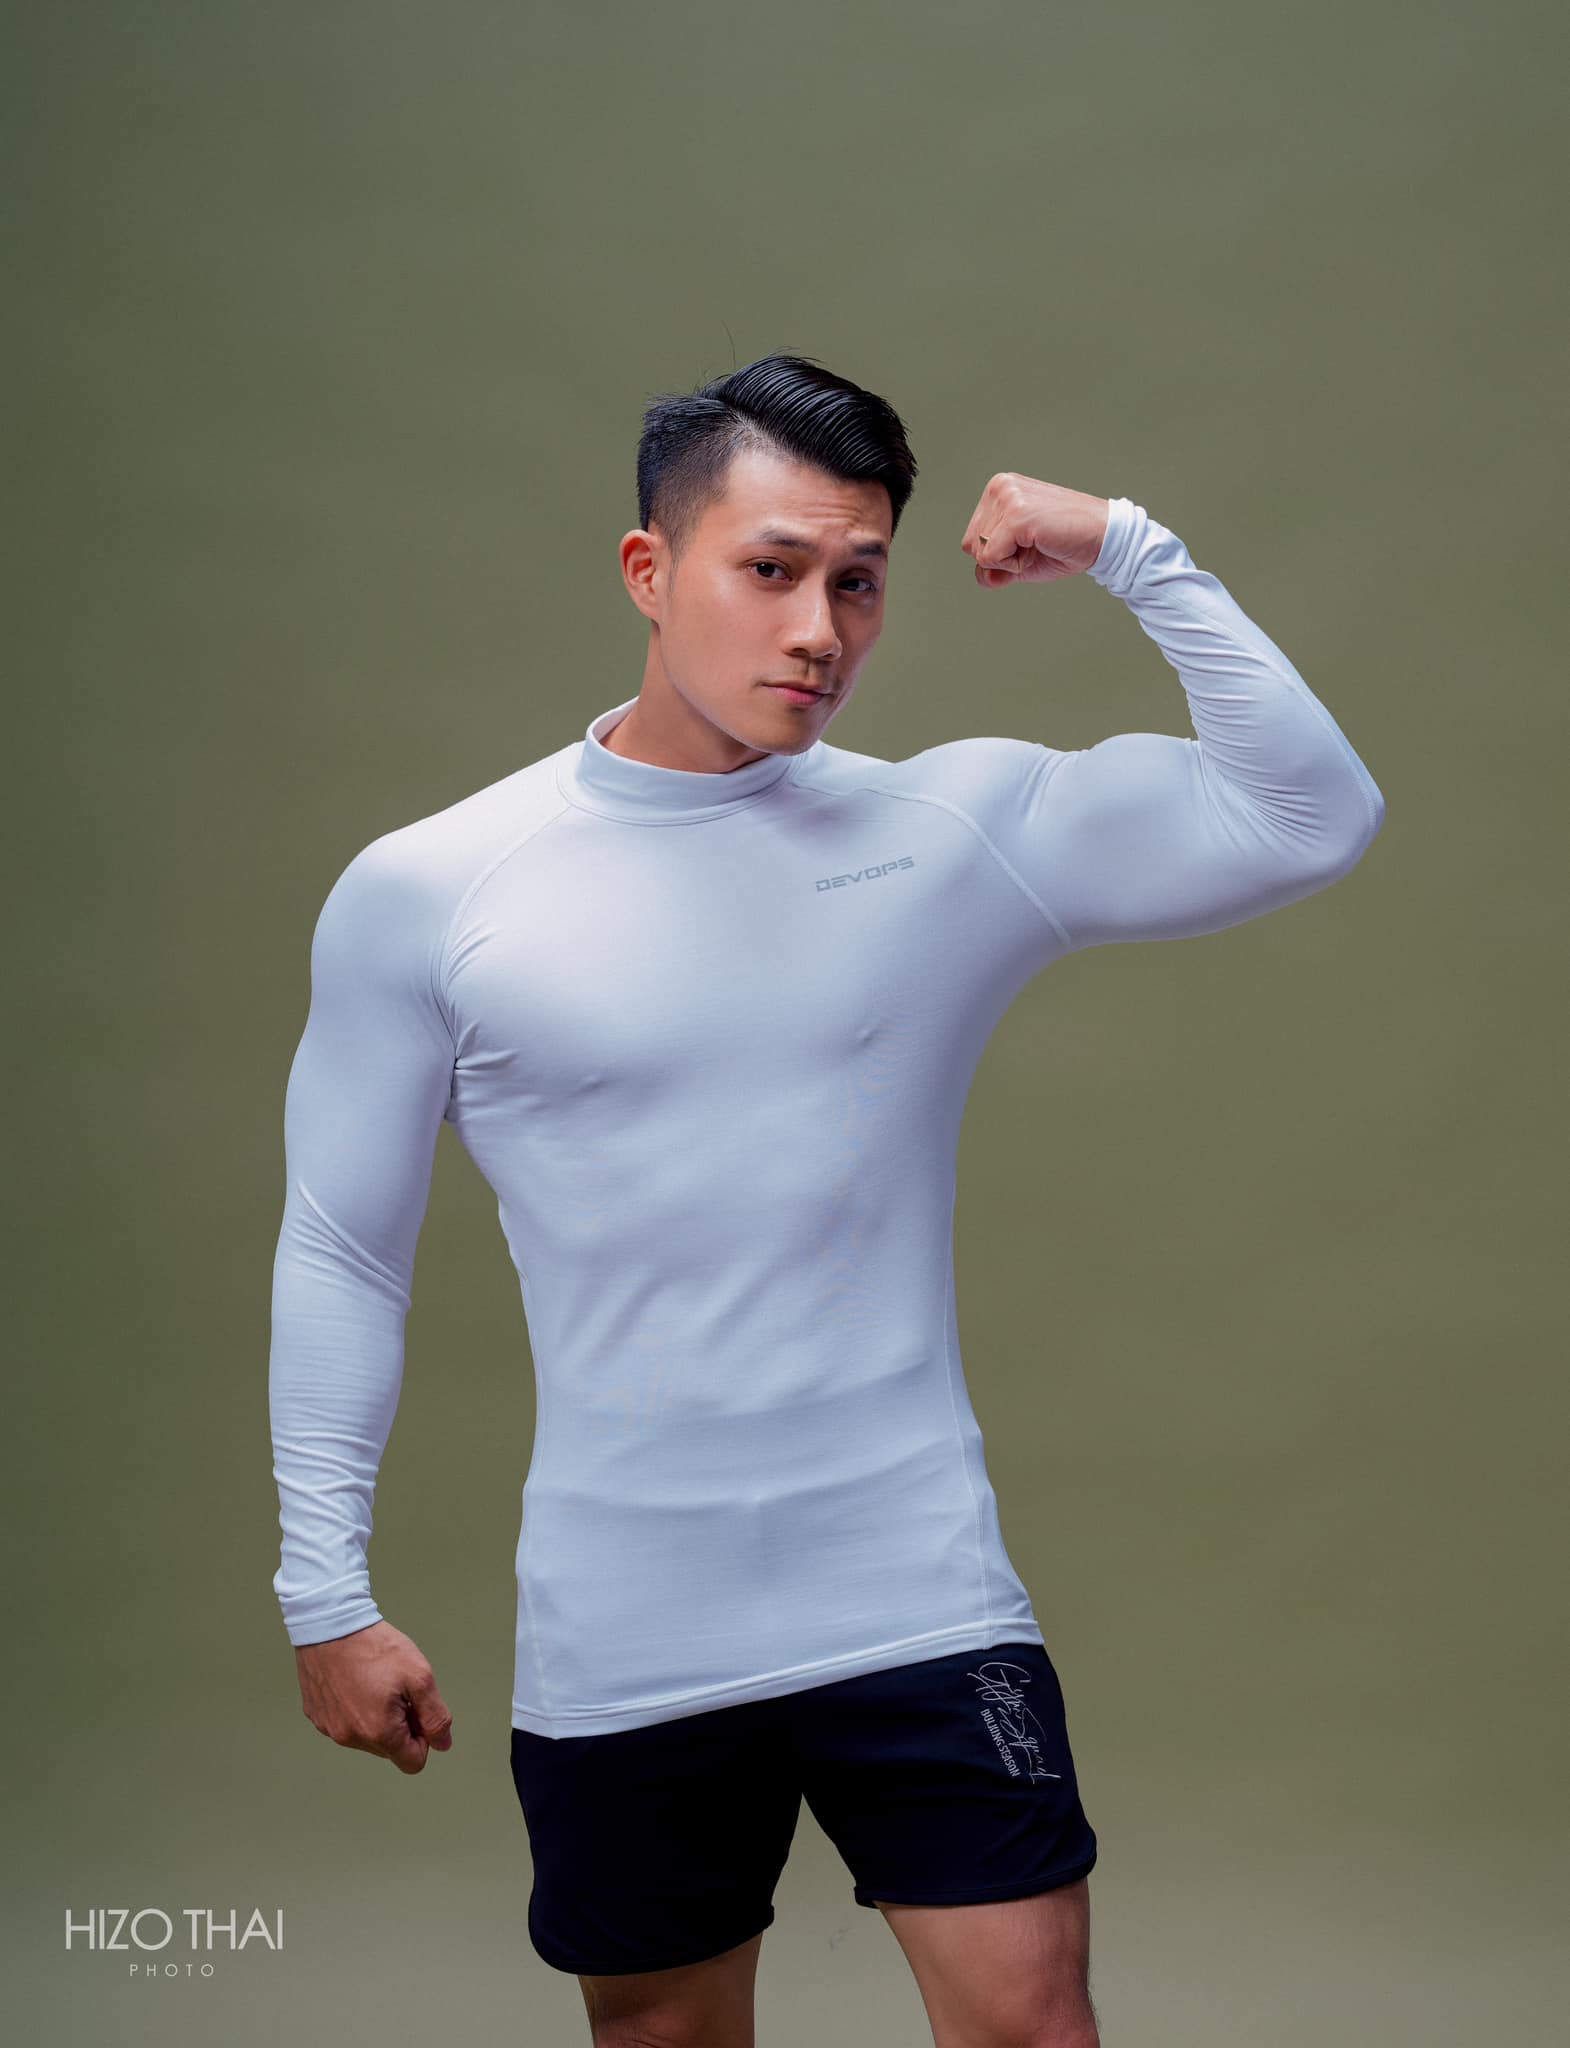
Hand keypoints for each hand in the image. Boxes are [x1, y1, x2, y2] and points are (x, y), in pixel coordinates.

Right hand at [293, 1618, 453, 1774]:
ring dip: (376, 1718)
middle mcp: (350, 1738)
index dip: (423, 1738)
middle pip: (389, 1750)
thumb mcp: (420, 1677)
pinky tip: (355, 1681)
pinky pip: (343, 1723)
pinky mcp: (316, 1714)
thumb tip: (443, 1744)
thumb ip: (435, 1716)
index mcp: (379, 1733)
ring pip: (365, 1737)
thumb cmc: (376, 1647)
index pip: (413, 1762)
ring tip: (375, 1681)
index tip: (418, 1709)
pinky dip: (354, 1709)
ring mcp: (330, 1728)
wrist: (332, 1622)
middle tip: (398, 1690)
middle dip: (400, 1726)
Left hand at [960, 473, 1109, 586]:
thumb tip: (981, 576)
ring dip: (1010, 561)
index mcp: (998, 490)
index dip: (998, 555)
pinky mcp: (1016, 515)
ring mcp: (1008, 498)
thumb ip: (995, 567)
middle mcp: (1000, 487)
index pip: (971, 540)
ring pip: (980, 552)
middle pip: (971, 546)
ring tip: (1038, 543)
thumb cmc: (1066, 545)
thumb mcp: (1022, 559)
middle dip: (1001, 558)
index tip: (1029, 542)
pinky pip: (992, 558)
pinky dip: (1014, 565)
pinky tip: (1039, 546)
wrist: (1102, 538)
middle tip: (1035, 544)